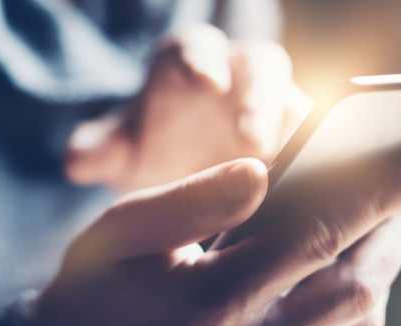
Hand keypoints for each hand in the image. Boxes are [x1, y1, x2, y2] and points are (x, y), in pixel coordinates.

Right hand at [26, 158, 400, 325]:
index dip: (373, 198)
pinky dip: (351, 310)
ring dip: (378, 272)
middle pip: (356, 289)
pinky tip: (342, 278)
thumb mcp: (122, 232)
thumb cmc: (92, 293)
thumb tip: (265, 171)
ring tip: (382, 229)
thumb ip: (193, 199)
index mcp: (208, 301)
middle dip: (394, 234)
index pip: (315, 239)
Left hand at [64, 25, 312, 191]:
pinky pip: (322, 144)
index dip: (201, 60)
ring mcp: (277, 107)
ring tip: (305, 174)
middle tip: (256, 137)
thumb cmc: (147, 150)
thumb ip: (97, 151)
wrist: (178, 177)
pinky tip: (322, 202)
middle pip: (261, 68)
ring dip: (304, 137)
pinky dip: (325, 168)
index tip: (204, 82)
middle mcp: (239, 78)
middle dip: (260, 97)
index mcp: (189, 65)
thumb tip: (76, 161)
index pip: (196, 48)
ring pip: (300, 107)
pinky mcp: (303, 140)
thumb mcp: (118, 152)